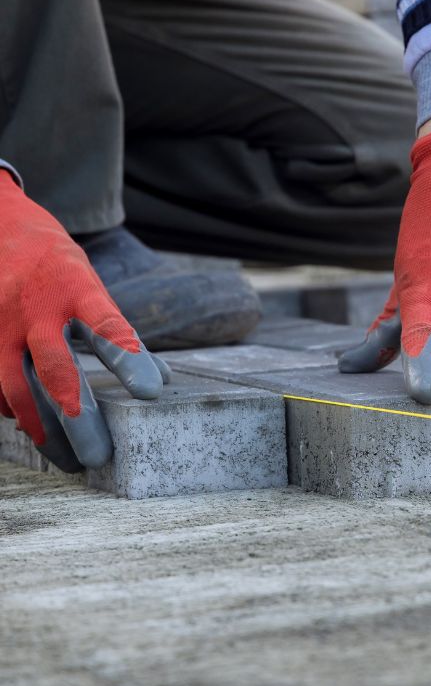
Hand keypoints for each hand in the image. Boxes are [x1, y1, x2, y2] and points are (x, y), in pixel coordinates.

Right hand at [0, 171, 167, 471]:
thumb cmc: (56, 264)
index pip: (106, 325)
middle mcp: (36, 306)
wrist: (1, 227)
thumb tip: (159, 380)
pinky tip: (33, 427)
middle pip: (56, 367)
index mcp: (74, 286)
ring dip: (42, 426)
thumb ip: (116, 330)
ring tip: (65, 457)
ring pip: (16, 386)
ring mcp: (2, 322)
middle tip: (97, 455)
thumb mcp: (90, 282)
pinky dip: (14, 410)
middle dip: (76, 415)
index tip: (150, 391)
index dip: (128, 358)